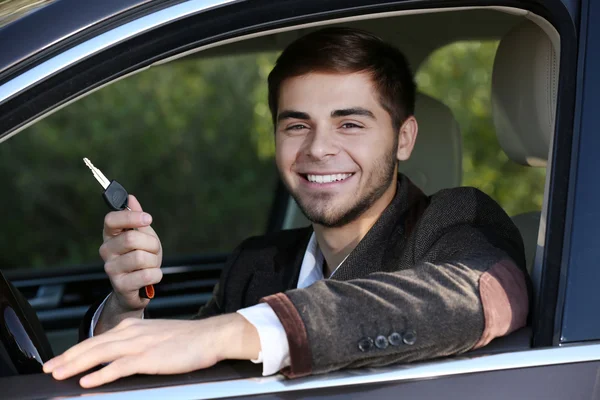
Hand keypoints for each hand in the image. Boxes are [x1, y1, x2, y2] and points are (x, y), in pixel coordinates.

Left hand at [43, 314, 259, 387]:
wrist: (210, 336)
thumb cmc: (187, 340)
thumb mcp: (157, 336)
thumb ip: (137, 343)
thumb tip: (120, 356)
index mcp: (133, 328)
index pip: (97, 340)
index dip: (76, 351)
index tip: (60, 360)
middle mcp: (132, 333)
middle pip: (92, 346)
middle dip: (67, 358)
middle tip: (48, 368)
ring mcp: (139, 345)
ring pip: (99, 354)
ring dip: (75, 365)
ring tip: (58, 375)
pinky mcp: (149, 358)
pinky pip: (119, 367)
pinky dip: (100, 375)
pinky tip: (87, 383)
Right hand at [97, 195, 162, 330]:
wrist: (138, 289)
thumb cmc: (140, 259)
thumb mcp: (142, 236)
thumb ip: (137, 218)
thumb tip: (131, 198)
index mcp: (110, 235)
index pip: (111, 219)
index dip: (131, 217)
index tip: (148, 218)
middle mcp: (106, 251)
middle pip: (132, 238)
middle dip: (151, 244)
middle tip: (152, 250)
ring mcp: (111, 269)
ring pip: (141, 257)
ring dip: (154, 261)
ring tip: (150, 265)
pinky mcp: (121, 285)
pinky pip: (147, 274)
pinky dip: (156, 274)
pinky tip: (151, 276)